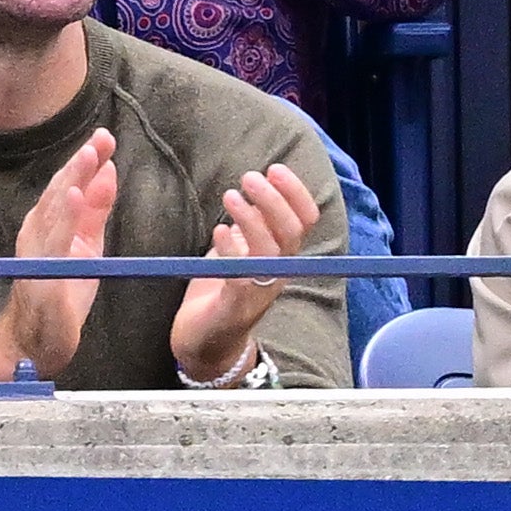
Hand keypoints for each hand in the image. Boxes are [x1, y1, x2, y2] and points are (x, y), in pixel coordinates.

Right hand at [0, 128, 116, 382]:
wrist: (35, 341)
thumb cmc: (59, 293)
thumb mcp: (87, 247)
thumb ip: (96, 211)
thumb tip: (108, 171)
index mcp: (49, 223)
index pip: (69, 184)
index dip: (87, 161)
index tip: (106, 138)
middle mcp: (37, 232)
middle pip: (61, 191)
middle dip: (81, 163)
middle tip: (101, 138)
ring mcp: (35, 253)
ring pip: (55, 210)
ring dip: (72, 180)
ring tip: (89, 156)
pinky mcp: (40, 275)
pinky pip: (53, 242)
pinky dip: (65, 217)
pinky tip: (75, 196)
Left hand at [167, 162, 318, 382]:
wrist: (205, 341)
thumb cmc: (222, 289)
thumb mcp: (241, 249)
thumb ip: (252, 224)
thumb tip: (255, 185)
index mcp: (282, 256)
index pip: (305, 220)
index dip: (295, 193)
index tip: (275, 168)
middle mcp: (278, 272)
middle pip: (290, 232)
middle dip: (273, 200)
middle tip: (250, 177)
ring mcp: (259, 290)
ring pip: (270, 250)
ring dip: (252, 218)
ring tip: (230, 196)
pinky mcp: (235, 306)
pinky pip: (241, 276)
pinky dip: (231, 249)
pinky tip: (218, 230)